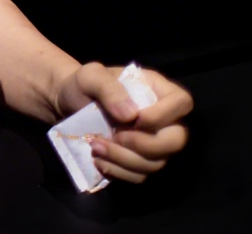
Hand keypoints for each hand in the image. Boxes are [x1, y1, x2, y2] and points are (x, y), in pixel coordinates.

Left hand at [55, 62, 192, 183]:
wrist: (70, 103)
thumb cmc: (84, 84)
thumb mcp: (90, 76)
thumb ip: (109, 88)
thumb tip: (130, 115)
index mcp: (158, 90)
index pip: (182, 102)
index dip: (162, 115)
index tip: (134, 118)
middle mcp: (163, 119)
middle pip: (176, 140)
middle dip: (144, 144)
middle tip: (115, 136)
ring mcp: (153, 142)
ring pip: (156, 163)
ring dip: (124, 159)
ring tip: (95, 147)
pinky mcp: (139, 161)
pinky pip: (140, 176)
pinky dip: (118, 171)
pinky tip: (98, 160)